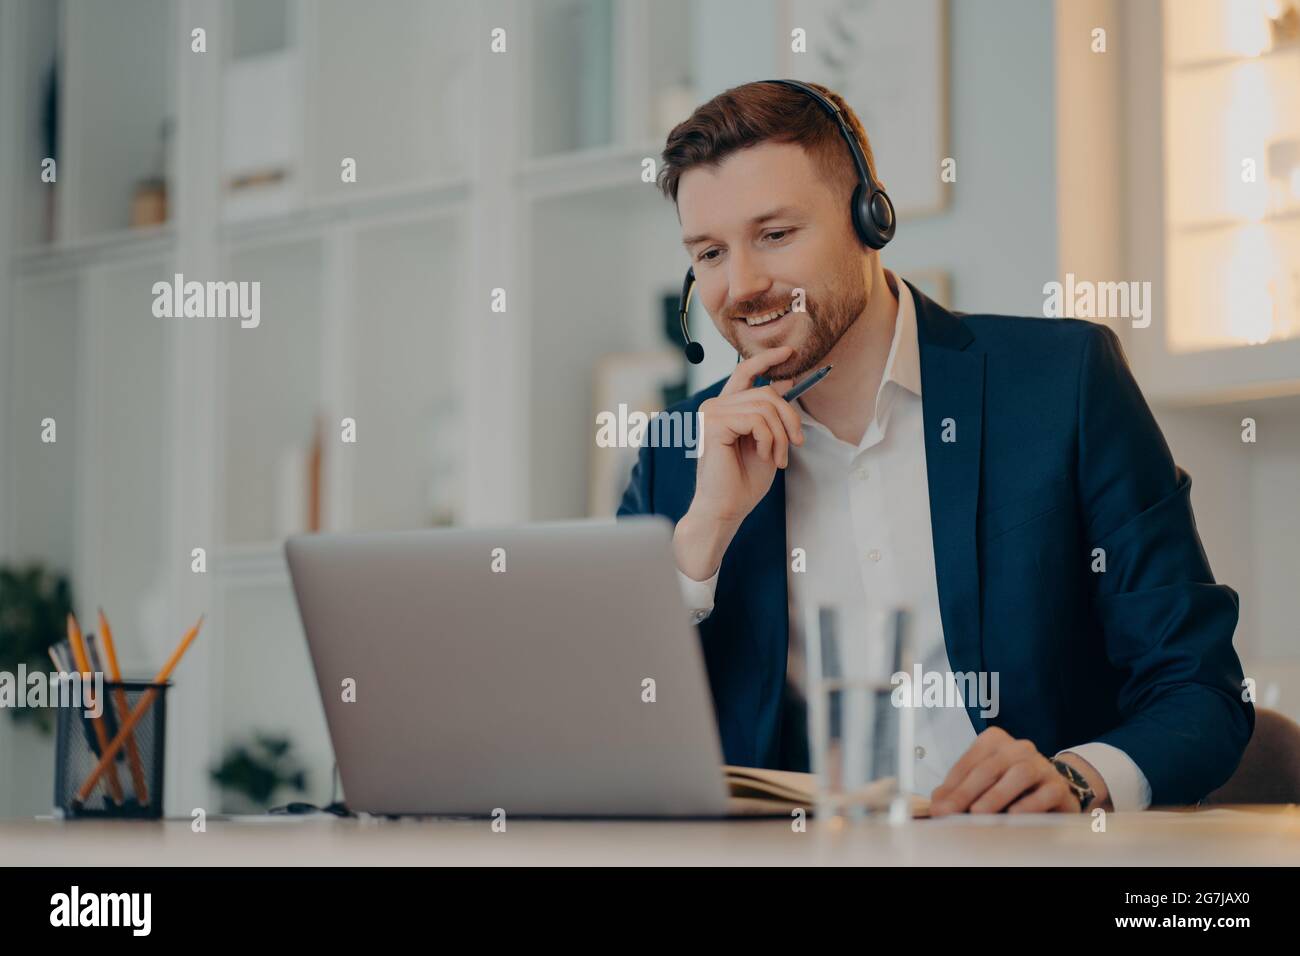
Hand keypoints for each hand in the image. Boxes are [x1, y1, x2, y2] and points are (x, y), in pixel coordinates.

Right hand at [673, 347, 804, 579]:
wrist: (726, 508)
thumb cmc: (743, 481)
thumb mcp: (767, 440)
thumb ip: (772, 413)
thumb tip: (787, 383)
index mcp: (726, 408)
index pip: (745, 371)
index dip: (767, 359)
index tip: (789, 352)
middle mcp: (715, 406)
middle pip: (766, 392)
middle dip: (789, 418)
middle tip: (797, 443)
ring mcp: (712, 413)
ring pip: (765, 407)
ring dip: (780, 436)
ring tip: (777, 458)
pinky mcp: (714, 424)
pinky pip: (757, 420)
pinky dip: (769, 440)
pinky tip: (764, 457)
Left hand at [930, 727, 1085, 814]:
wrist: (1054, 790)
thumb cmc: (1011, 786)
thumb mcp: (983, 784)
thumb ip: (960, 790)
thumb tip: (938, 803)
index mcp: (994, 741)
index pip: (968, 763)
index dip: (951, 786)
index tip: (938, 807)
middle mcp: (1018, 747)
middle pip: (989, 768)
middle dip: (966, 792)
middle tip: (951, 813)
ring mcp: (1041, 764)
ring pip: (1019, 774)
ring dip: (996, 795)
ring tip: (978, 814)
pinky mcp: (1058, 785)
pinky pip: (1045, 792)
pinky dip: (1028, 804)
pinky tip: (1013, 815)